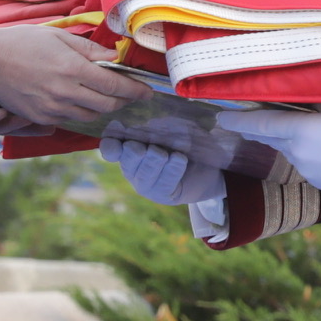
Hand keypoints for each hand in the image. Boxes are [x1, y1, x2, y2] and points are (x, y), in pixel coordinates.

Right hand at [0, 23, 146, 127]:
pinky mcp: (40, 118)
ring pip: (90, 116)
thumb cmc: (22, 42)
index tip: (146, 91)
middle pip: (107, 106)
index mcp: (73, 69)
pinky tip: (78, 100)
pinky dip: (79, 112)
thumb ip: (90, 51)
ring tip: (103, 96)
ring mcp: (52, 109)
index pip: (115, 87)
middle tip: (128, 93)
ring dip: (101, 107)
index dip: (135, 90)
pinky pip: (69, 119)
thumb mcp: (59, 38)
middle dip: (122, 101)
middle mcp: (65, 93)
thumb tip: (114, 59)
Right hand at [105, 136, 223, 207]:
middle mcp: (132, 168)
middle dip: (139, 148)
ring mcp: (145, 184)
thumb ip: (159, 125)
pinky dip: (172, 168)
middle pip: (127, 157)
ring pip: (144, 172)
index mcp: (128, 148)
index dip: (111, 140)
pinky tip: (180, 159)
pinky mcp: (161, 195)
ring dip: (158, 158)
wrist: (209, 166)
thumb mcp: (175, 127)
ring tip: (171, 154)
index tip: (119, 127)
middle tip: (154, 147)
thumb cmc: (187, 142)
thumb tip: (149, 125)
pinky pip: (162, 183)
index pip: (110, 147)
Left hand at [213, 102, 320, 198]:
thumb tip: (307, 95)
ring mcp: (308, 171)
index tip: (220, 117)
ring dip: (291, 140)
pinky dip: (308, 153)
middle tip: (259, 120)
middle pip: (273, 138)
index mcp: (300, 131)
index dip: (239, 120)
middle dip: (265, 129)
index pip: (259, 124)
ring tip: (309, 130)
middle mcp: (297, 153)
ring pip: (291, 150)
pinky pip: (307, 163)